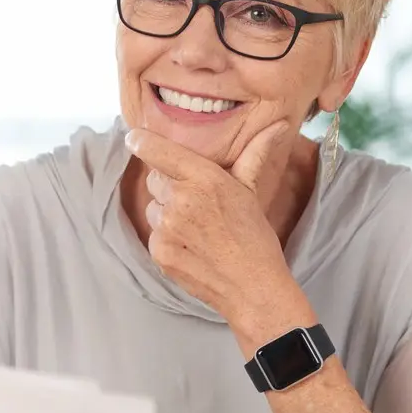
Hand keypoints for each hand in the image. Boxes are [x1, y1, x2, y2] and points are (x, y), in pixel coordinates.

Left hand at [125, 123, 314, 342]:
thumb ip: (254, 153)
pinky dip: (167, 238)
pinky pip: (154, 234)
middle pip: (154, 179)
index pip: (156, 150)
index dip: (141, 141)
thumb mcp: (251, 190)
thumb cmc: (254, 237)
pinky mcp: (159, 252)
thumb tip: (278, 124)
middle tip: (196, 201)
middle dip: (169, 185)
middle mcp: (180, 199)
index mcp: (204, 178)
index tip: (133, 137)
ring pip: (153, 207)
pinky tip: (191, 246)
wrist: (252, 287)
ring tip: (197, 227)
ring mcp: (166, 228)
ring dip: (166, 213)